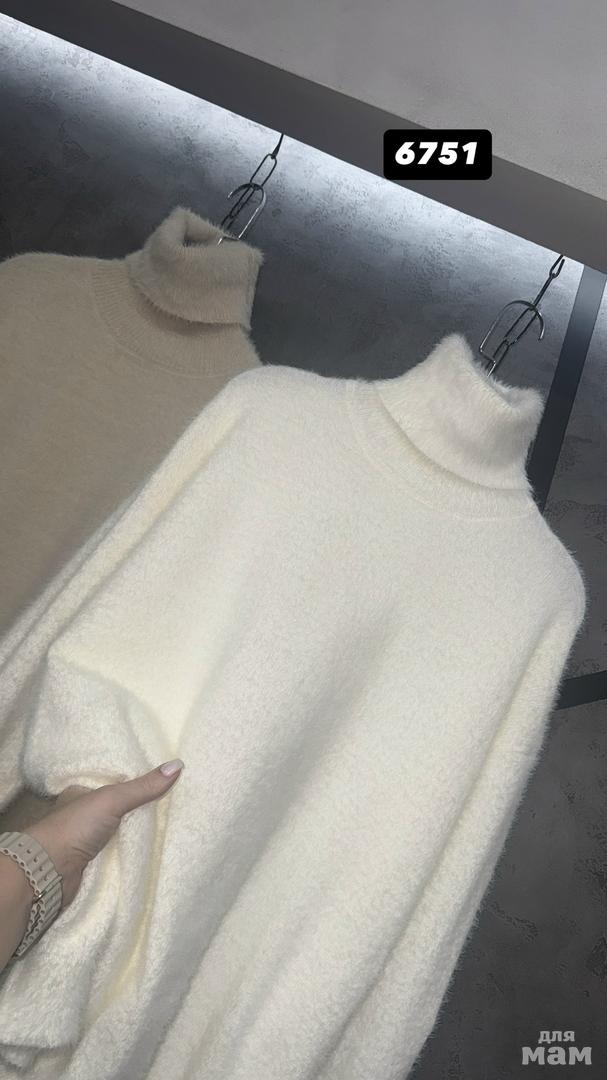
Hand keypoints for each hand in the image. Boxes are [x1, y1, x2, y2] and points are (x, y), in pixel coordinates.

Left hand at [23, 760, 184, 910]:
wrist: (48, 872)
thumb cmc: (74, 826)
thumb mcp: (112, 799)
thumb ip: (143, 786)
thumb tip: (178, 765)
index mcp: (81, 792)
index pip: (112, 781)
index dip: (135, 780)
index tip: (161, 778)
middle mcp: (82, 815)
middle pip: (118, 808)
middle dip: (140, 808)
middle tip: (173, 802)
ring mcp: (86, 841)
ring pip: (119, 833)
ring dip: (138, 833)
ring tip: (170, 824)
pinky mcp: (91, 864)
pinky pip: (118, 855)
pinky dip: (132, 854)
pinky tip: (153, 850)